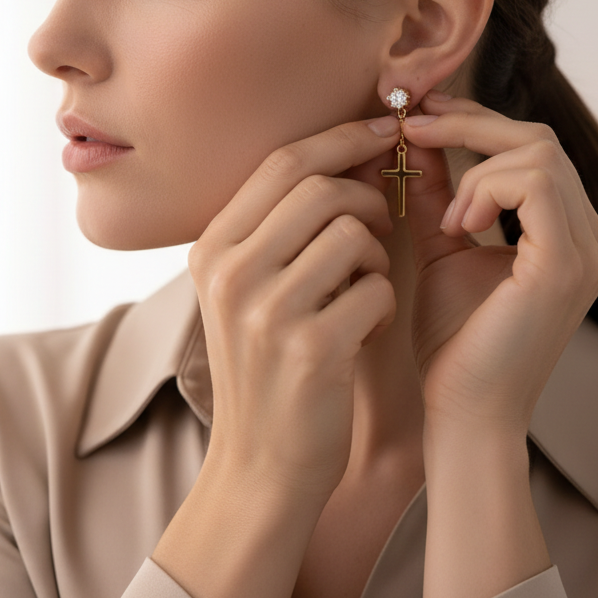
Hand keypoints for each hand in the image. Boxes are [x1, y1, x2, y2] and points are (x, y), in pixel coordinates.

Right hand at [186, 116, 400, 503]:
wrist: (261, 468)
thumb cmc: (267, 371)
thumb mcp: (248, 294)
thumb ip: (280, 230)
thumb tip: (348, 154)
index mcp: (211, 250)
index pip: (282, 161)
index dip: (343, 137)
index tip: (386, 130)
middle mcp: (230, 273)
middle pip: (321, 188)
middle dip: (369, 197)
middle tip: (384, 223)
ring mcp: (267, 310)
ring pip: (354, 234)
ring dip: (377, 257)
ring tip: (364, 288)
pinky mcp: (311, 348)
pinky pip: (376, 287)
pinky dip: (384, 302)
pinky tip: (366, 329)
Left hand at [399, 92, 597, 435]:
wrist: (463, 412)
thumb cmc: (455, 343)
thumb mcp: (443, 248)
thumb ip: (438, 193)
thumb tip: (417, 135)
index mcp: (572, 234)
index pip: (533, 149)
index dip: (476, 122)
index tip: (419, 116)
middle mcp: (594, 239)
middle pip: (539, 139)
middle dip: (469, 124)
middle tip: (412, 126)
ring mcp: (589, 251)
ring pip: (537, 153)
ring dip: (475, 169)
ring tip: (446, 220)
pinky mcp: (567, 264)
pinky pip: (535, 182)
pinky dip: (486, 188)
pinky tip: (458, 226)